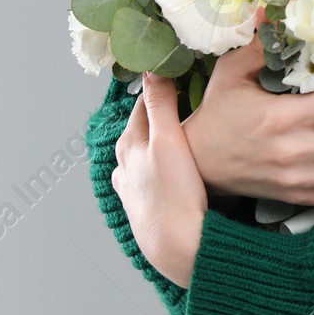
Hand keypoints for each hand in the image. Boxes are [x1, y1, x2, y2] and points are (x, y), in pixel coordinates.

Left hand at [111, 71, 207, 287]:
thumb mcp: (168, 141)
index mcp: (129, 143)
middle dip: (161, 111)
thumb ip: (160, 104)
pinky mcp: (146, 204)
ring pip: (147, 151)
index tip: (179, 72)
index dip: (161, 86)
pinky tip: (176, 167)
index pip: (143, 102)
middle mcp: (126, 164)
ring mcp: (134, 186)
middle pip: (143, 126)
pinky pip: (153, 174)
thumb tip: (152, 68)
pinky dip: (163, 163)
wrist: (179, 246)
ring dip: (161, 139)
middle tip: (188, 97)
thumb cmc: (173, 195)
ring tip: (183, 131)